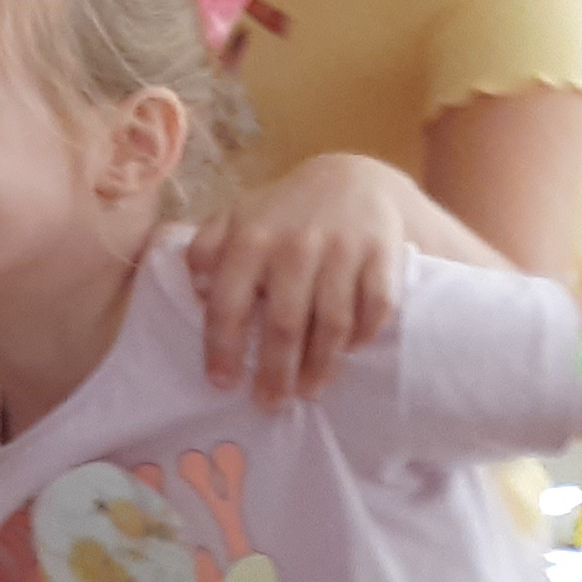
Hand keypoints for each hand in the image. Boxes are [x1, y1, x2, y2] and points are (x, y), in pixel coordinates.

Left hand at [188, 153, 417, 403]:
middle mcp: (295, 246)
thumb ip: (205, 249)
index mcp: (250, 239)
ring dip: (320, 365)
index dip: (223, 348)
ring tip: (308, 392)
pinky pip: (375, 308)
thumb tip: (199, 293)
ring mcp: (341, 251)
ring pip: (330, 323)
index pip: (229, 304)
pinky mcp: (382, 255)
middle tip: (269, 403)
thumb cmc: (281, 212)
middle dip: (275, 371)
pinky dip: (363, 334)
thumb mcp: (234, 217)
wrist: (353, 178)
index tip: (222, 383)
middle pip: (282, 324)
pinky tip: (350, 352)